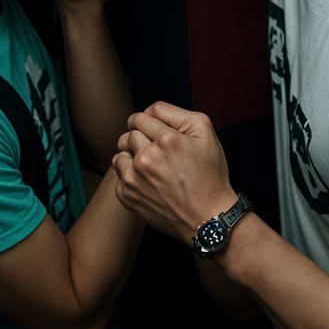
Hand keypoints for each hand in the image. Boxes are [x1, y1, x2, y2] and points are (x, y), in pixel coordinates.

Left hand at [113, 103, 232, 243]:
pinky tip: (148, 182)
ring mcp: (134, 179)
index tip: (157, 131)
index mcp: (166, 139)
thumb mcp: (205, 131)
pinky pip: (119, 176)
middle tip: (157, 150)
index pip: (141, 117)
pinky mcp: (128, 197)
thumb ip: (176, 113)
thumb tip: (149, 111)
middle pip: (128, 134)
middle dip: (140, 138)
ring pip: (119, 154)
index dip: (149, 122)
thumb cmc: (209, 173)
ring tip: (151, 165)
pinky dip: (130, 176)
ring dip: (131, 156)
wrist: (207, 217)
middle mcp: (146, 158)